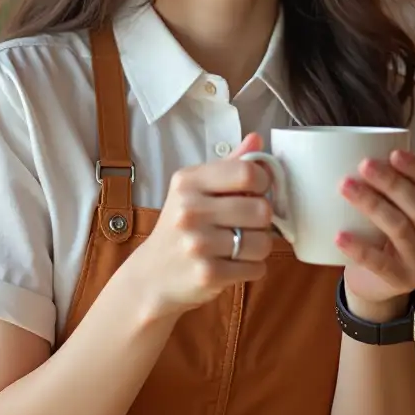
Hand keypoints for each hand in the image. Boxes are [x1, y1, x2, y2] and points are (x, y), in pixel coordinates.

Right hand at [129, 133, 273, 318]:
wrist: (150, 276)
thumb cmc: (180, 227)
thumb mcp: (195, 189)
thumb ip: (229, 164)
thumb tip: (257, 138)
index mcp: (188, 181)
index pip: (248, 173)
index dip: (264, 182)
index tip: (256, 191)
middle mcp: (190, 210)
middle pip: (261, 209)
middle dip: (262, 220)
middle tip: (246, 224)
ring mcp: (198, 244)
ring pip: (263, 242)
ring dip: (259, 247)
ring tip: (239, 246)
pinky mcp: (208, 274)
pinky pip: (256, 268)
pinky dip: (252, 268)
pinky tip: (233, 264)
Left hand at [337, 150, 414, 316]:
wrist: (379, 285)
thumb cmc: (387, 236)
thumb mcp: (402, 211)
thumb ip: (397, 186)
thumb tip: (365, 143)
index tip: (393, 153)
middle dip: (392, 182)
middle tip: (364, 164)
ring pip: (400, 229)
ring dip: (372, 204)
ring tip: (345, 186)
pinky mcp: (401, 282)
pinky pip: (379, 263)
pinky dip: (358, 248)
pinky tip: (339, 235)